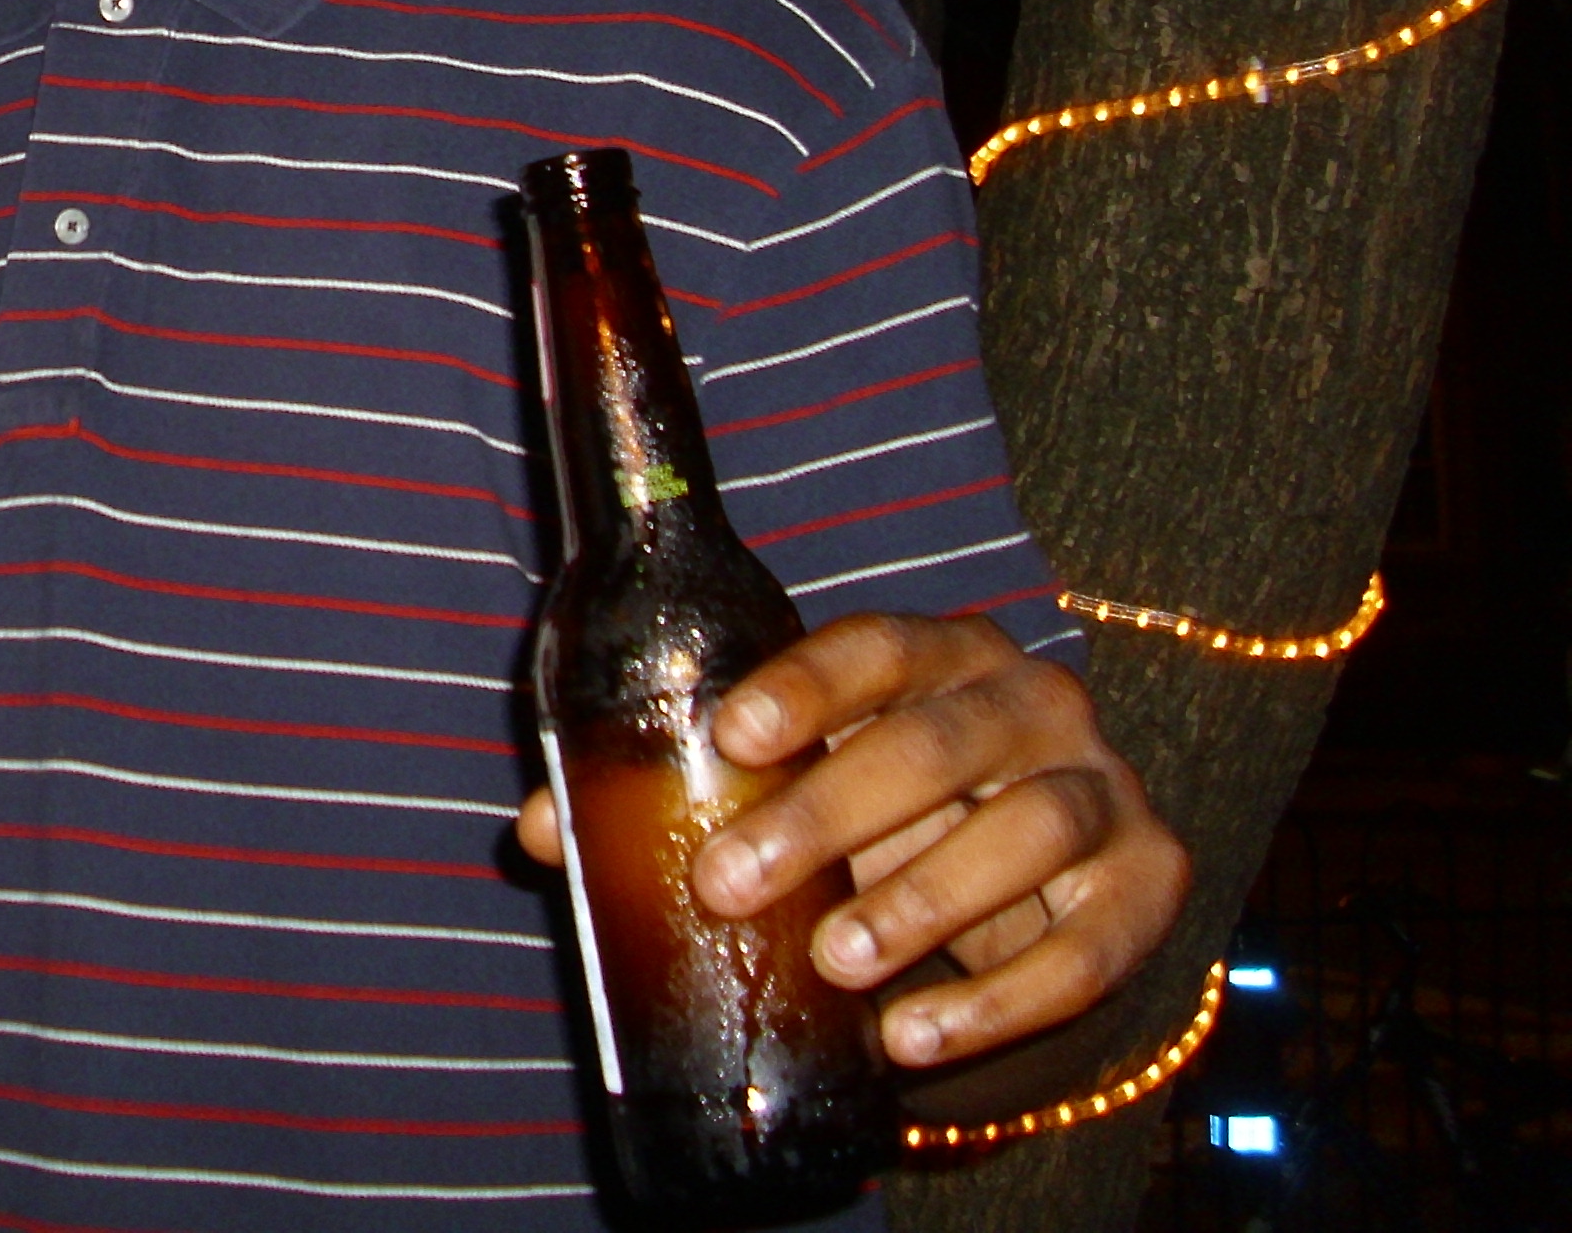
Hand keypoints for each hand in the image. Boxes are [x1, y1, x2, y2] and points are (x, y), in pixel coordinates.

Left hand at [516, 611, 1188, 1067]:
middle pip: (934, 745)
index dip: (805, 688)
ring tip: (835, 963)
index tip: (730, 737)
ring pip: (1025, 832)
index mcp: (941, 651)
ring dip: (923, 900)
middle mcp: (1033, 702)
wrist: (1052, 870)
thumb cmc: (891, 801)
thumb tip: (538, 829)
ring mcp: (1102, 790)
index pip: (875, 646)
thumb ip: (686, 793)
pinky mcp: (1149, 886)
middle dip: (827, 816)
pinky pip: (1083, 950)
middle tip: (730, 883)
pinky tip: (912, 1042)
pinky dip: (998, 1002)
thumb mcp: (806, 781)